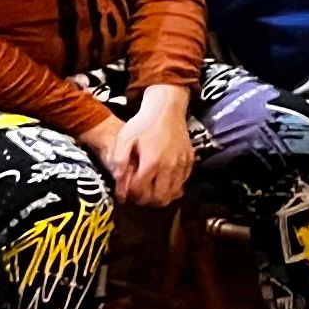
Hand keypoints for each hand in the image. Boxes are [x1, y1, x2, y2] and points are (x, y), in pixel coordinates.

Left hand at [95, 88, 195, 207]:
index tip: (125, 190)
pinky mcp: (189, 161)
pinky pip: (182, 183)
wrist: (167, 109)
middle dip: (145, 200)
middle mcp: (170, 166)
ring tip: (150, 190)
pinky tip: (163, 181)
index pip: (141, 191)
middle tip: (137, 193)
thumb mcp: (124, 139)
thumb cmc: (143, 123)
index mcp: (152, 162)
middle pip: (159, 198)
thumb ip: (119, 162)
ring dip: (160, 196)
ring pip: (173, 194)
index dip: (130, 194)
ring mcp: (182, 164)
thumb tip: (119, 182)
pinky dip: (172, 187)